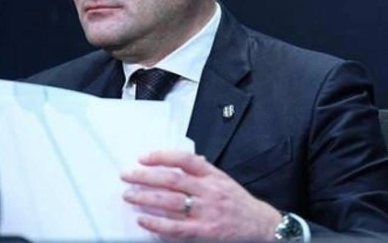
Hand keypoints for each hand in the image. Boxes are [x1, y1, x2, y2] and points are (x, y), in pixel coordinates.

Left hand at [121, 151, 281, 240]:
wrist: (261, 224)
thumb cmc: (237, 201)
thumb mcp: (222, 178)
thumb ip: (201, 169)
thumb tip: (178, 160)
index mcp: (211, 175)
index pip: (183, 160)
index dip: (161, 156)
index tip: (143, 157)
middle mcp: (208, 191)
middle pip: (171, 181)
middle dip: (145, 177)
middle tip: (127, 176)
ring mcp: (207, 212)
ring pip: (171, 203)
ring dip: (146, 199)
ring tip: (130, 196)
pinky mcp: (205, 231)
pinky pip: (177, 228)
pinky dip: (158, 225)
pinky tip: (144, 221)